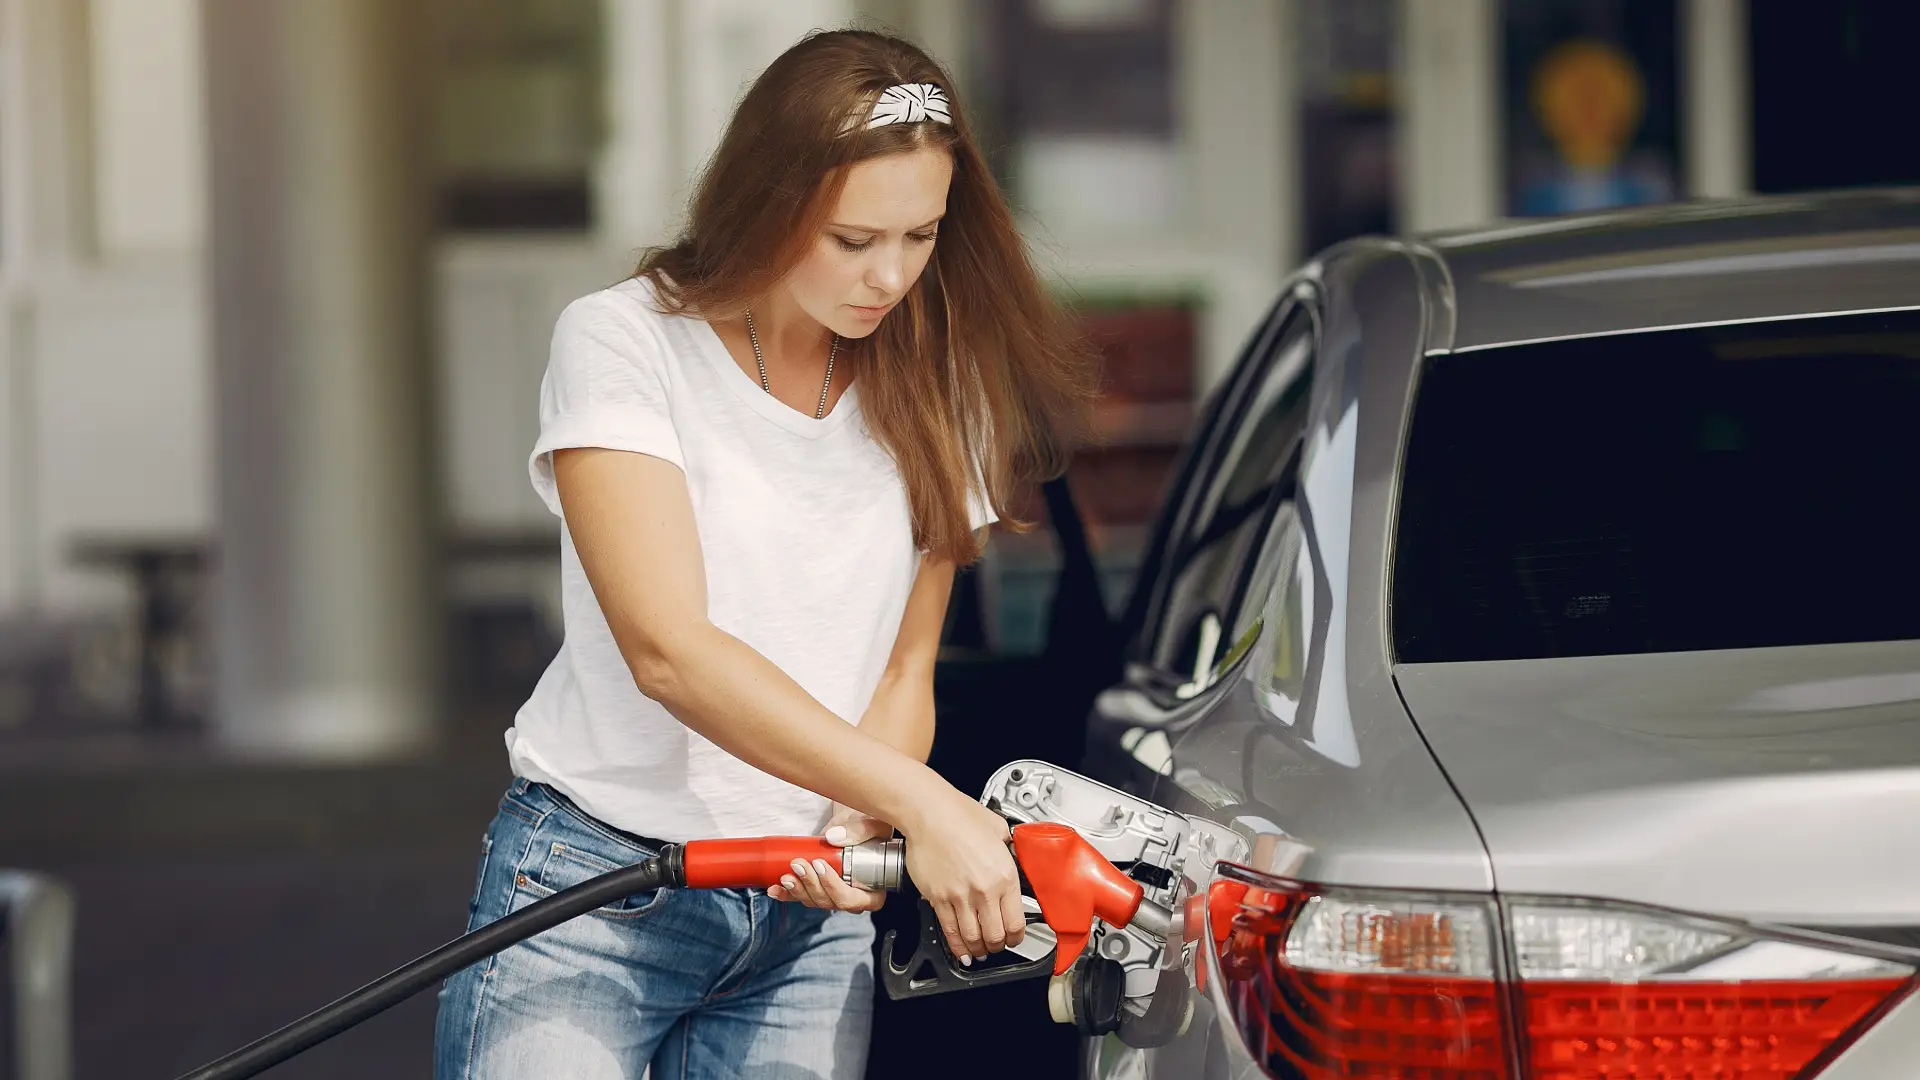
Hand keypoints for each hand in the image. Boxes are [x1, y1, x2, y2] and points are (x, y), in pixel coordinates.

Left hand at [768, 805, 888, 912]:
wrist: (853, 821)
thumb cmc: (870, 826)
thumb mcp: (874, 824)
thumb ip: (860, 830)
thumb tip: (833, 838)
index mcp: (873, 891)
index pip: (853, 900)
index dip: (835, 888)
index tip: (821, 865)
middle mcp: (853, 897)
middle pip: (829, 902)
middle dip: (811, 885)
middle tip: (799, 864)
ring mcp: (832, 895)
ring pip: (813, 901)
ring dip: (797, 889)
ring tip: (787, 873)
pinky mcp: (816, 888)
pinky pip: (800, 897)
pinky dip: (786, 894)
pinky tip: (775, 889)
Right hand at [898, 788, 1024, 964]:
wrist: (928, 812)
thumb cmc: (960, 814)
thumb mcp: (999, 829)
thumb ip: (1010, 849)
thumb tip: (1014, 856)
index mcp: (1005, 875)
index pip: (1016, 922)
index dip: (1017, 937)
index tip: (1015, 937)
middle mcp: (984, 890)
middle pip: (995, 936)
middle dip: (998, 946)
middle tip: (997, 945)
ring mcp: (959, 897)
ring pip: (972, 938)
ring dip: (978, 949)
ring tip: (980, 950)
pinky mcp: (937, 898)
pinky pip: (949, 930)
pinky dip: (956, 945)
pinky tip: (961, 950)